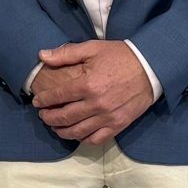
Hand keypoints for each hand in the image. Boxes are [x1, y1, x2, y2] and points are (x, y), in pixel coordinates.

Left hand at [32, 40, 157, 145]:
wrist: (150, 67)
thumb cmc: (120, 56)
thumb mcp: (93, 48)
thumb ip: (66, 53)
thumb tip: (42, 56)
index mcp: (87, 84)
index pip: (57, 96)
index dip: (44, 100)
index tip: (37, 101)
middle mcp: (95, 104)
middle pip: (64, 117)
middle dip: (49, 117)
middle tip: (43, 115)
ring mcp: (107, 117)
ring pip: (77, 131)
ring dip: (61, 131)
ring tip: (55, 126)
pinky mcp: (118, 125)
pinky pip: (96, 139)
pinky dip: (83, 139)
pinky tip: (77, 134)